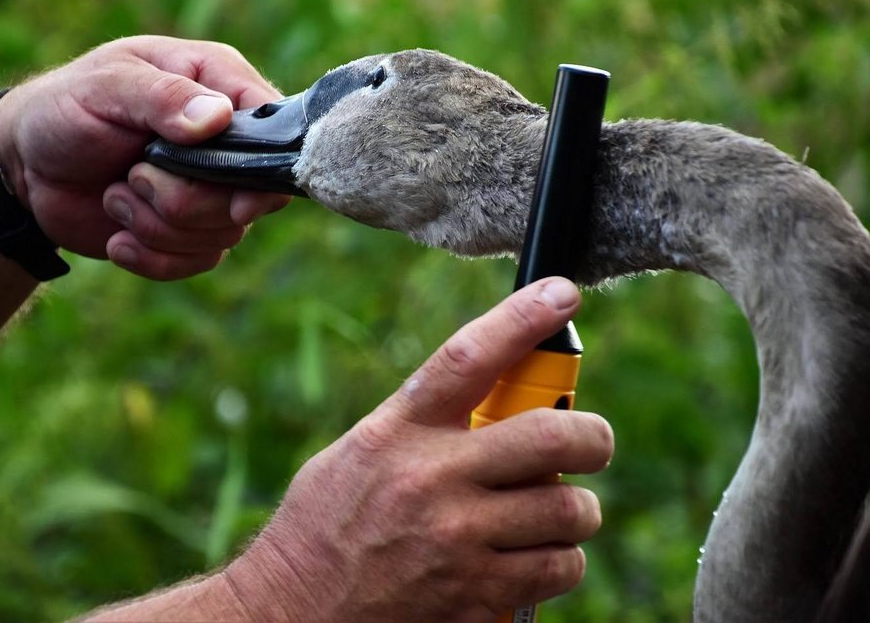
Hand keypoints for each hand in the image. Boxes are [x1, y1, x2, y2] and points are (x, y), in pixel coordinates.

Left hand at [0, 35, 290, 279]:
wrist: (24, 168)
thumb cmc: (63, 109)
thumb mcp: (104, 88)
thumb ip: (161, 98)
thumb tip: (217, 118)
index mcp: (218, 85)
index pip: (275, 131)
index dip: (262, 173)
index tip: (234, 200)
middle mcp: (226, 141)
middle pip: (247, 198)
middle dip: (180, 201)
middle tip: (131, 175)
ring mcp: (212, 191)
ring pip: (221, 236)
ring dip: (155, 226)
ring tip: (114, 195)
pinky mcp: (191, 233)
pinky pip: (196, 263)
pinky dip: (150, 257)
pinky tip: (118, 235)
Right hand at [220, 278, 613, 621]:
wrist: (293, 611)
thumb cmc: (326, 525)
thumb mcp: (362, 452)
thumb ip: (424, 424)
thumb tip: (499, 402)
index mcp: (399, 432)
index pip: (468, 357)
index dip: (522, 319)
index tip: (562, 295)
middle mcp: (432, 479)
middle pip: (551, 436)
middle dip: (594, 436)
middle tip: (593, 442)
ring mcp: (457, 540)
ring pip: (569, 510)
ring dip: (575, 511)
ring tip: (551, 514)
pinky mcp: (476, 596)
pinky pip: (559, 568)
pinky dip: (560, 561)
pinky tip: (532, 557)